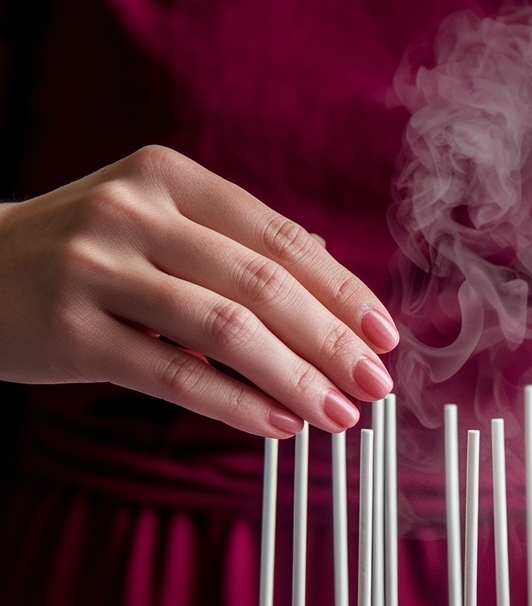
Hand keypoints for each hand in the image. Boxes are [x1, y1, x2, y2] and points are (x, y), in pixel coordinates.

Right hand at [0, 146, 398, 436]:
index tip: (384, 335)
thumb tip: (334, 286)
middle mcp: (135, 213)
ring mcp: (99, 269)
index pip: (278, 238)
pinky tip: (278, 426)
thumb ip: (234, 248)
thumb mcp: (155, 226)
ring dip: (295, 379)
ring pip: (225, 330)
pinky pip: (174, 376)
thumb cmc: (83, 256)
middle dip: (331, 341)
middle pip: (262, 284)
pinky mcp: (72, 331)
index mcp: (169, 179)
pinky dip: (237, 405)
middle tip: (375, 384)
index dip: (341, 291)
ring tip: (338, 415)